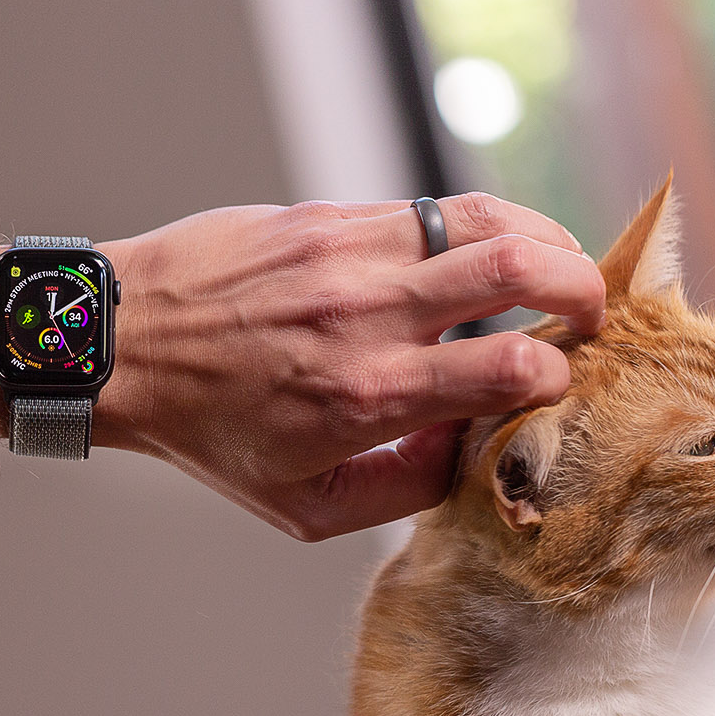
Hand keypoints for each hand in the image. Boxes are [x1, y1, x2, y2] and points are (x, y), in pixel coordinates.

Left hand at [98, 195, 603, 540]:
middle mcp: (365, 318)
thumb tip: (475, 454)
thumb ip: (403, 490)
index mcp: (366, 398)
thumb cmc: (211, 433)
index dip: (557, 377)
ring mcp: (347, 255)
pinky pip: (430, 208)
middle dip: (581, 289)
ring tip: (561, 269)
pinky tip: (486, 251)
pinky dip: (479, 226)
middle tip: (593, 313)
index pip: (508, 371)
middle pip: (515, 271)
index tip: (557, 386)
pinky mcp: (328, 215)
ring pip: (485, 219)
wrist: (121, 346)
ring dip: (545, 241)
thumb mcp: (305, 507)